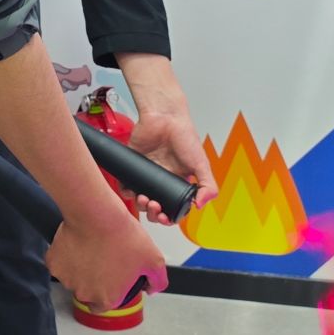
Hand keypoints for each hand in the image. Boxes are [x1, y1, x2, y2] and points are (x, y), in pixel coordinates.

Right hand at [46, 209, 165, 314]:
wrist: (97, 214)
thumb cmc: (123, 236)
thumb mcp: (154, 260)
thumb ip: (157, 281)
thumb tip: (151, 289)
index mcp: (108, 299)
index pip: (105, 305)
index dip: (110, 292)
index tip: (113, 279)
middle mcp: (85, 294)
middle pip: (88, 293)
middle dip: (94, 280)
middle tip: (104, 259)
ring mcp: (67, 279)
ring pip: (74, 278)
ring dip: (81, 268)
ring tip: (92, 248)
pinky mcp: (53, 263)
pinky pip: (60, 263)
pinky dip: (67, 256)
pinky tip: (78, 244)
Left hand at [119, 54, 218, 216]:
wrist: (164, 117)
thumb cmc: (184, 136)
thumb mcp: (201, 163)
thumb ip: (207, 184)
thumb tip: (201, 205)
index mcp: (179, 183)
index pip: (173, 208)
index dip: (169, 218)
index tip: (166, 218)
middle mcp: (162, 181)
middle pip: (155, 208)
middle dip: (154, 214)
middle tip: (154, 207)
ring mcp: (147, 175)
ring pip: (140, 200)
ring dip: (141, 206)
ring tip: (144, 198)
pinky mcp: (133, 167)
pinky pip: (126, 185)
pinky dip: (126, 192)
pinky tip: (131, 190)